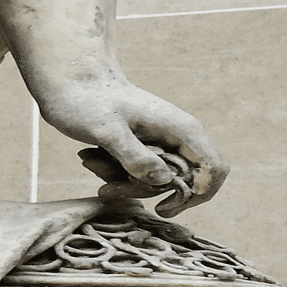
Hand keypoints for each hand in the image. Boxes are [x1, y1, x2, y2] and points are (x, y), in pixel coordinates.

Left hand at [34, 75, 226, 217]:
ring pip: (156, 178)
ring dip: (123, 181)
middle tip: (106, 189)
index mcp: (181, 129)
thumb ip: (135, 156)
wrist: (72, 79)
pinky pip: (140, 171)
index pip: (214, 170)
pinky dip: (117, 173)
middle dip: (143, 190)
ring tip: (90, 162)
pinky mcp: (145, 144)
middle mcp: (178, 135)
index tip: (163, 207)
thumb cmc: (88, 100)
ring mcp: (162, 140)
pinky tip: (90, 159)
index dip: (198, 195)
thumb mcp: (106, 131)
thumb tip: (164, 180)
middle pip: (181, 181)